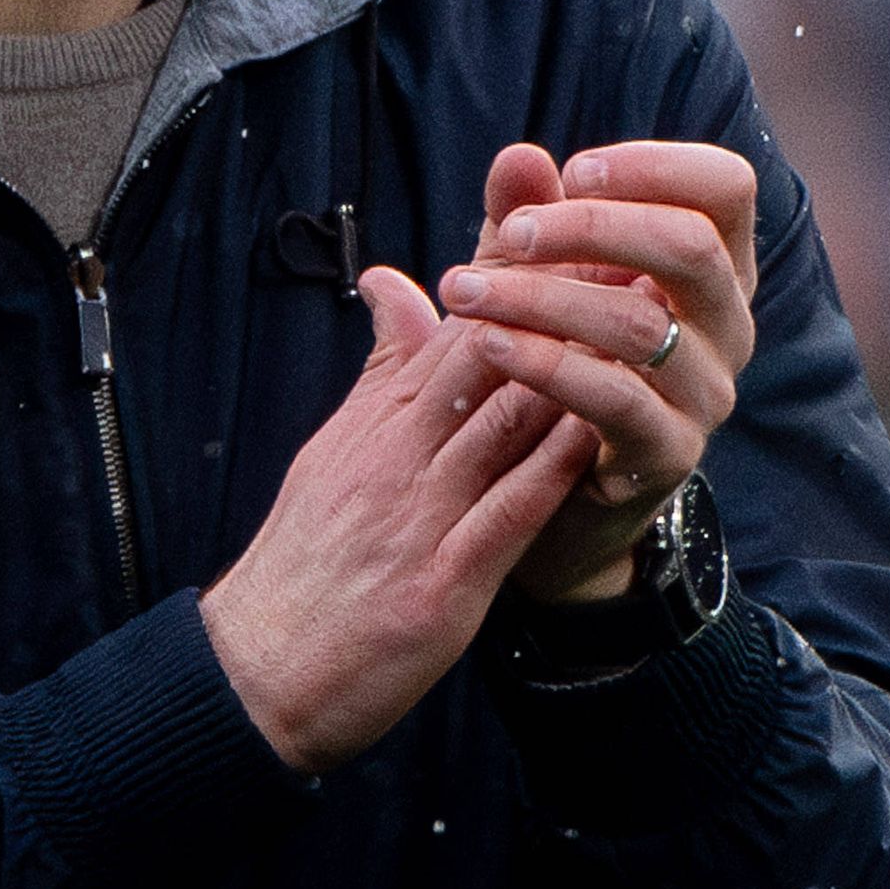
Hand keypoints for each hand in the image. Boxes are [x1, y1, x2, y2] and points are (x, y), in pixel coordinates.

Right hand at [198, 267, 600, 772]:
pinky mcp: (439, 586)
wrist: (258, 671)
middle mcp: (396, 457)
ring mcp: (418, 518)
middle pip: (485, 356)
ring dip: (572, 364)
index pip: (455, 328)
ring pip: (501, 422)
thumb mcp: (335, 451)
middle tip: (623, 244)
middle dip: (555, 298)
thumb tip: (393, 284)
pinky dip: (548, 470)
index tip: (567, 217)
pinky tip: (593, 432)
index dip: (512, 270)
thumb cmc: (304, 563)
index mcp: (376, 424)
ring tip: (631, 317)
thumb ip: (380, 372)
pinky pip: (503, 516)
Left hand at [434, 140, 759, 607]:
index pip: (724, 189)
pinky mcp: (669, 455)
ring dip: (541, 297)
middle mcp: (726, 327)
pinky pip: (614, 399)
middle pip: (690, 246)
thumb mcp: (535, 284)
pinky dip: (545, 364)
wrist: (551, 499)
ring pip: (640, 324)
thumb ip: (529, 222)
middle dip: (592, 227)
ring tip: (463, 291)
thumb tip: (517, 157)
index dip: (655, 166)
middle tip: (511, 234)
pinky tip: (486, 345)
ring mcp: (706, 395)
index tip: (574, 171)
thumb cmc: (549, 364)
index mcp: (712, 270)